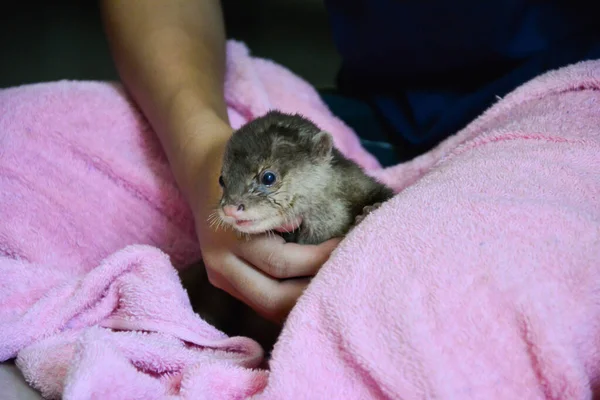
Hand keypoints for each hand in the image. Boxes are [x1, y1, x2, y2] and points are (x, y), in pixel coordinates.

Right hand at [192, 138, 341, 323]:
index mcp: (231, 234)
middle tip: (347, 277)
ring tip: (334, 289)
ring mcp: (219, 276)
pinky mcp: (223, 282)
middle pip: (274, 297)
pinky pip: (261, 302)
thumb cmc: (245, 173)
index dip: (320, 260)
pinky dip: (288, 302)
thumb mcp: (265, 185)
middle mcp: (221, 261)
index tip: (349, 248)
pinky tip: (312, 292)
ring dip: (302, 304)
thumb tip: (325, 235)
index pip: (282, 262)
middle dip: (314, 292)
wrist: (203, 172)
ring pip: (267, 308)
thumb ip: (288, 212)